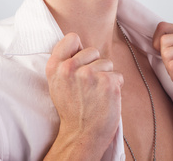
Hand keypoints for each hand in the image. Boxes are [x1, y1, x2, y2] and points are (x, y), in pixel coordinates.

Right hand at [45, 33, 123, 159]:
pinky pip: (117, 75)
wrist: (81, 135)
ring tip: (95, 94)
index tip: (79, 63)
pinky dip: (114, 86)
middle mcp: (70, 68)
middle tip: (87, 86)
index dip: (78, 50)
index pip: (72, 38)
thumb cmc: (71, 108)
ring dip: (105, 76)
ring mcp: (89, 74)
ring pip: (107, 63)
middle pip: (93, 51)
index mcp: (55, 66)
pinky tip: (105, 99)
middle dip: (94, 65)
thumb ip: (63, 62)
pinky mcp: (107, 82)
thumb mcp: (57, 83)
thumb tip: (77, 44)